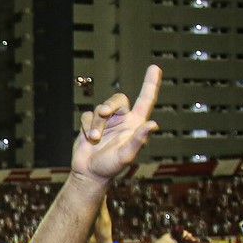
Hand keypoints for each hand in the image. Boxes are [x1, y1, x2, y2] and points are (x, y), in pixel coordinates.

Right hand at [70, 64, 161, 182]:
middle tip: (103, 113)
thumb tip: (153, 125)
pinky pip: (87, 116)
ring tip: (95, 138)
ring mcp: (106, 122)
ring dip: (97, 122)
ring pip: (101, 108)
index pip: (145, 101)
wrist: (88, 174)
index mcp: (134, 125)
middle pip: (118, 99)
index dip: (150, 84)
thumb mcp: (126, 155)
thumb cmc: (110, 167)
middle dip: (110, 105)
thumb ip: (139, 140)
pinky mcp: (91, 124)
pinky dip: (87, 126)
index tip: (155, 68)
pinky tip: (88, 139)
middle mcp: (122, 120)